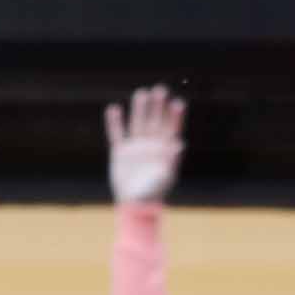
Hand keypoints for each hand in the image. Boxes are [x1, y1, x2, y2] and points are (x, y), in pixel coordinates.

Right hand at [106, 85, 184, 203]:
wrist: (134, 204)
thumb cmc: (153, 194)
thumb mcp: (164, 178)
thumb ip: (171, 161)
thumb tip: (179, 144)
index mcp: (164, 151)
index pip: (171, 129)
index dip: (175, 117)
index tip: (178, 103)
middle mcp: (151, 145)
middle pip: (155, 121)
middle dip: (158, 106)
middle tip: (160, 89)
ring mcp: (136, 147)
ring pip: (137, 123)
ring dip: (139, 109)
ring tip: (141, 93)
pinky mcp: (120, 152)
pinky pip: (117, 134)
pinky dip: (115, 122)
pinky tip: (115, 109)